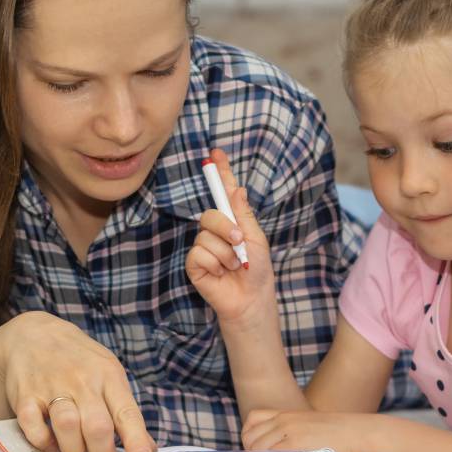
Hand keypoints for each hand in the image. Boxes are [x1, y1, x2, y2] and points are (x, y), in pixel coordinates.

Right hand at [0, 311, 156, 451]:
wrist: (33, 334)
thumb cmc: (78, 360)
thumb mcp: (107, 373)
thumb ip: (124, 410)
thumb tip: (148, 449)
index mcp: (108, 375)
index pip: (126, 413)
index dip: (136, 440)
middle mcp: (82, 380)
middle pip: (97, 427)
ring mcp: (52, 386)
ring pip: (67, 427)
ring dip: (73, 450)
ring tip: (75, 450)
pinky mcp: (25, 395)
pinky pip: (34, 427)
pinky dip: (43, 443)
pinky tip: (50, 442)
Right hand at [185, 147, 274, 327]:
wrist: (250, 299)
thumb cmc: (257, 270)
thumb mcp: (256, 238)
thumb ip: (243, 214)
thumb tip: (237, 188)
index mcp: (233, 220)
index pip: (224, 192)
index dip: (220, 172)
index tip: (216, 153)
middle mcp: (215, 230)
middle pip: (210, 214)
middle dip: (226, 227)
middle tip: (239, 242)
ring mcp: (203, 246)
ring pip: (206, 236)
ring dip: (226, 253)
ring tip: (234, 266)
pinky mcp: (194, 263)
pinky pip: (200, 253)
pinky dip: (215, 264)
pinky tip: (221, 274)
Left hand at [241, 409, 371, 451]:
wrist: (358, 434)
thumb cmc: (338, 435)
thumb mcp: (309, 427)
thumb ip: (291, 434)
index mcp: (286, 414)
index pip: (251, 421)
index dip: (249, 437)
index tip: (256, 450)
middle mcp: (284, 420)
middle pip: (250, 437)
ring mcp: (289, 431)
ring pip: (256, 448)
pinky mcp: (296, 444)